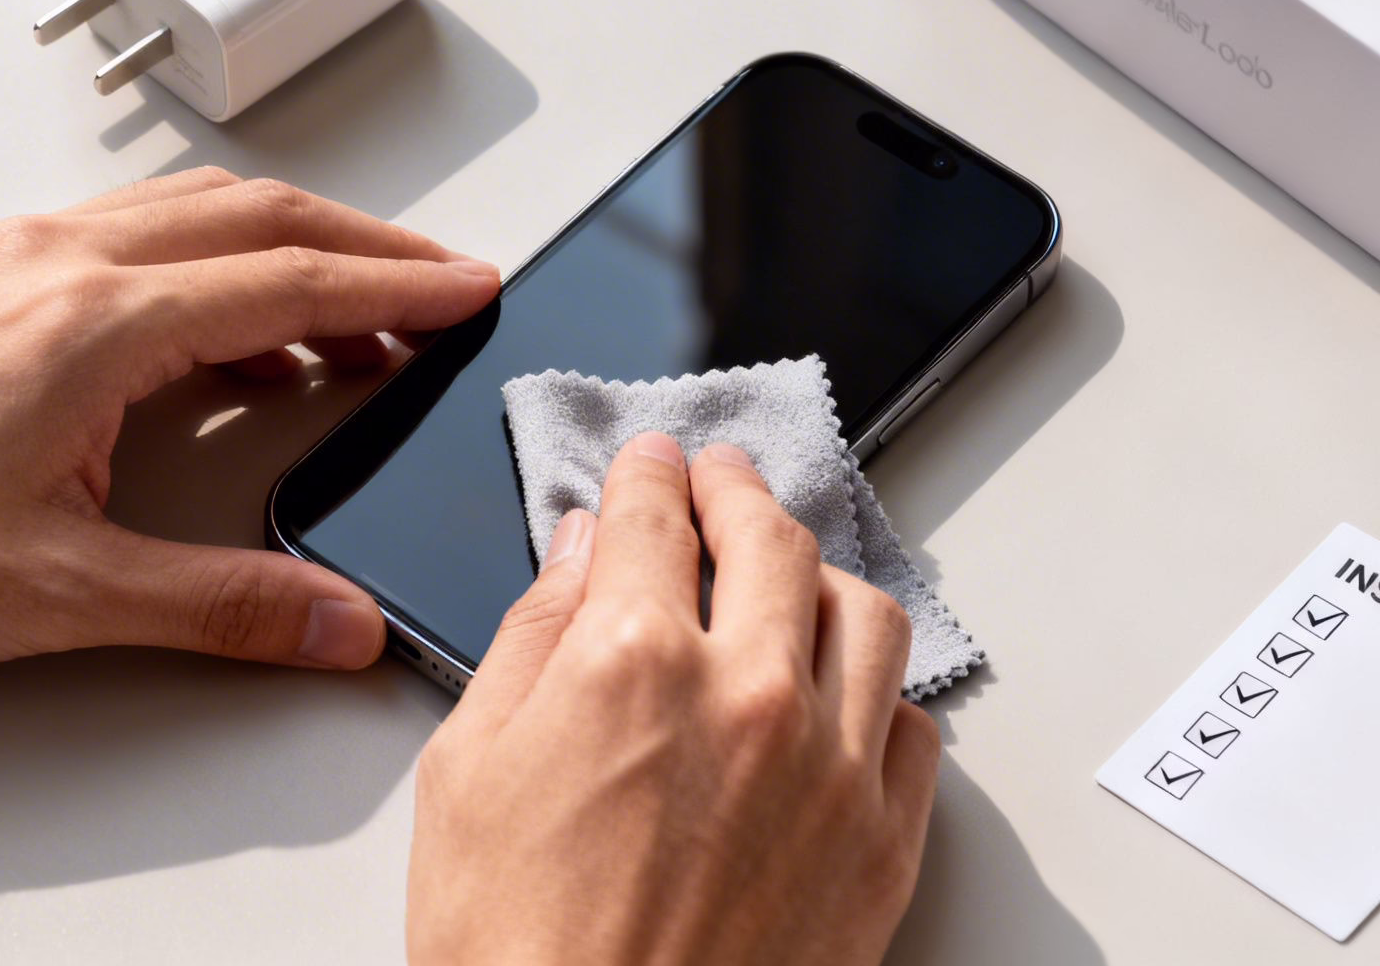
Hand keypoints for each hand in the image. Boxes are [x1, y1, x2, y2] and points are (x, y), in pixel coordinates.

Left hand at [0, 168, 499, 698]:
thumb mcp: (63, 594)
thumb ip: (226, 606)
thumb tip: (339, 620)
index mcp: (94, 321)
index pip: (289, 280)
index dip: (397, 287)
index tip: (468, 290)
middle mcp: (54, 262)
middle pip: (255, 217)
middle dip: (366, 247)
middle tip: (438, 282)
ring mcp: (9, 259)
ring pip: (188, 214)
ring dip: (287, 247)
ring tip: (352, 310)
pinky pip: (127, 238)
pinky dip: (208, 267)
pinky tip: (225, 340)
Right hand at [407, 433, 940, 965]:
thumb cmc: (516, 951)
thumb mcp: (466, 775)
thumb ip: (529, 640)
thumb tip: (572, 553)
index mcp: (630, 660)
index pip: (653, 516)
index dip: (648, 474)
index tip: (650, 463)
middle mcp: (749, 693)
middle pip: (771, 538)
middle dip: (737, 491)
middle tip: (720, 480)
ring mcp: (831, 766)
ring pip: (866, 613)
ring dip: (821, 573)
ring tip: (791, 572)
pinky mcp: (882, 843)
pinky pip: (913, 725)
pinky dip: (879, 690)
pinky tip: (844, 694)